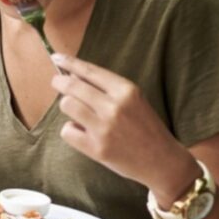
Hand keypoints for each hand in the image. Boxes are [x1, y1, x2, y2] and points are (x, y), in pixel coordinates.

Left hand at [50, 53, 191, 194]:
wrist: (161, 160)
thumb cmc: (145, 127)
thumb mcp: (134, 100)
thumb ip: (107, 88)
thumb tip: (73, 76)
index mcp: (127, 90)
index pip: (90, 71)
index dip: (69, 63)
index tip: (56, 58)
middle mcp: (115, 107)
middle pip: (72, 87)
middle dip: (60, 83)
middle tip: (56, 82)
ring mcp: (105, 128)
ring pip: (67, 105)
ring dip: (68, 107)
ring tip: (78, 113)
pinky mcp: (96, 149)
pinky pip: (67, 131)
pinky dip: (71, 130)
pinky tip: (83, 133)